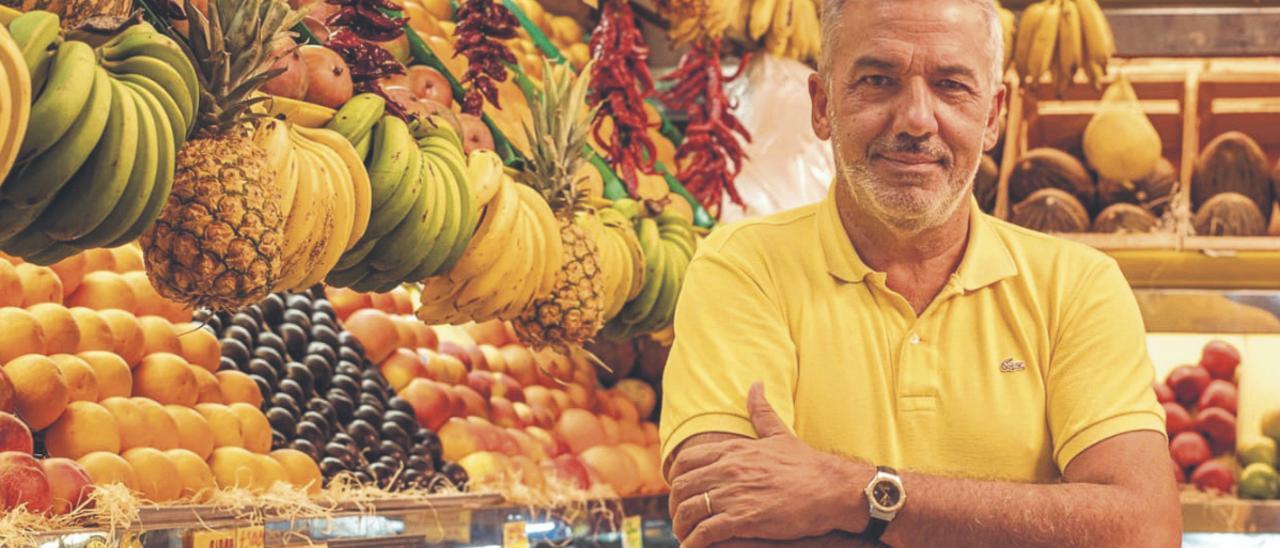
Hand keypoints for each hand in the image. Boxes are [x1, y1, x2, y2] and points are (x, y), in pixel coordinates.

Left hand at [667, 383, 872, 546]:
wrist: (831, 488)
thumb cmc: (807, 464)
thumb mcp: (780, 434)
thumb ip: (762, 412)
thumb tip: (756, 384)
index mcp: (733, 450)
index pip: (686, 460)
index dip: (676, 477)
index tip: (679, 490)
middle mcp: (728, 469)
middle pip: (681, 486)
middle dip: (675, 505)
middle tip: (679, 517)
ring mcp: (734, 494)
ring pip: (688, 510)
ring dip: (681, 525)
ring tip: (685, 535)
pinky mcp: (743, 519)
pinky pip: (706, 532)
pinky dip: (694, 542)